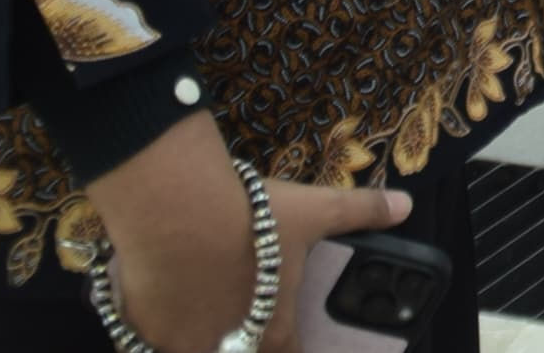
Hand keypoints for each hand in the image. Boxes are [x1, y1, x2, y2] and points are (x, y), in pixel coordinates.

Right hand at [90, 114, 414, 352]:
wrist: (174, 212)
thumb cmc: (251, 219)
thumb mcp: (317, 210)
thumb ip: (362, 213)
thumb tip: (405, 206)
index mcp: (271, 328)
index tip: (294, 348)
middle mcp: (224, 345)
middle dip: (245, 342)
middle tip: (245, 323)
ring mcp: (176, 341)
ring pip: (190, 351)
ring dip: (199, 339)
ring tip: (203, 313)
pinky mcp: (137, 329)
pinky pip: (146, 341)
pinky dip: (153, 331)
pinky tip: (159, 307)